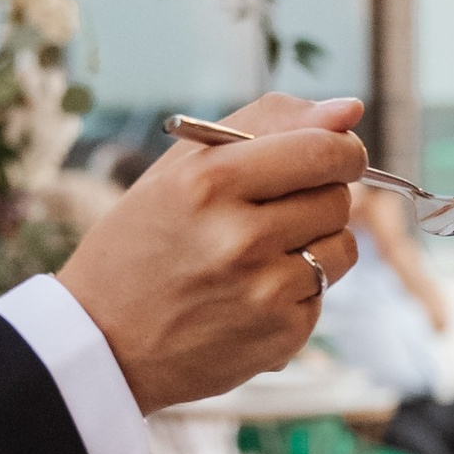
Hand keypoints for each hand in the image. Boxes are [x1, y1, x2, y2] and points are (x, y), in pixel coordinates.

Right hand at [60, 97, 365, 412]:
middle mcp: (241, 237)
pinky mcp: (281, 335)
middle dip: (318, 198)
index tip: (335, 157)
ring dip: (316, 245)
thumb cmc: (142, 244)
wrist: (102, 343)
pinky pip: (323, 294)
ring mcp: (264, 291)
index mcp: (210, 182)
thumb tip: (350, 110)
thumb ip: (267, 125)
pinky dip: (297, 291)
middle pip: (337, 198)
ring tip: (259, 256)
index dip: (341, 150)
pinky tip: (248, 297)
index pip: (323, 150)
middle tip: (272, 212)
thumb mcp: (181, 169)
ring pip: (342, 247)